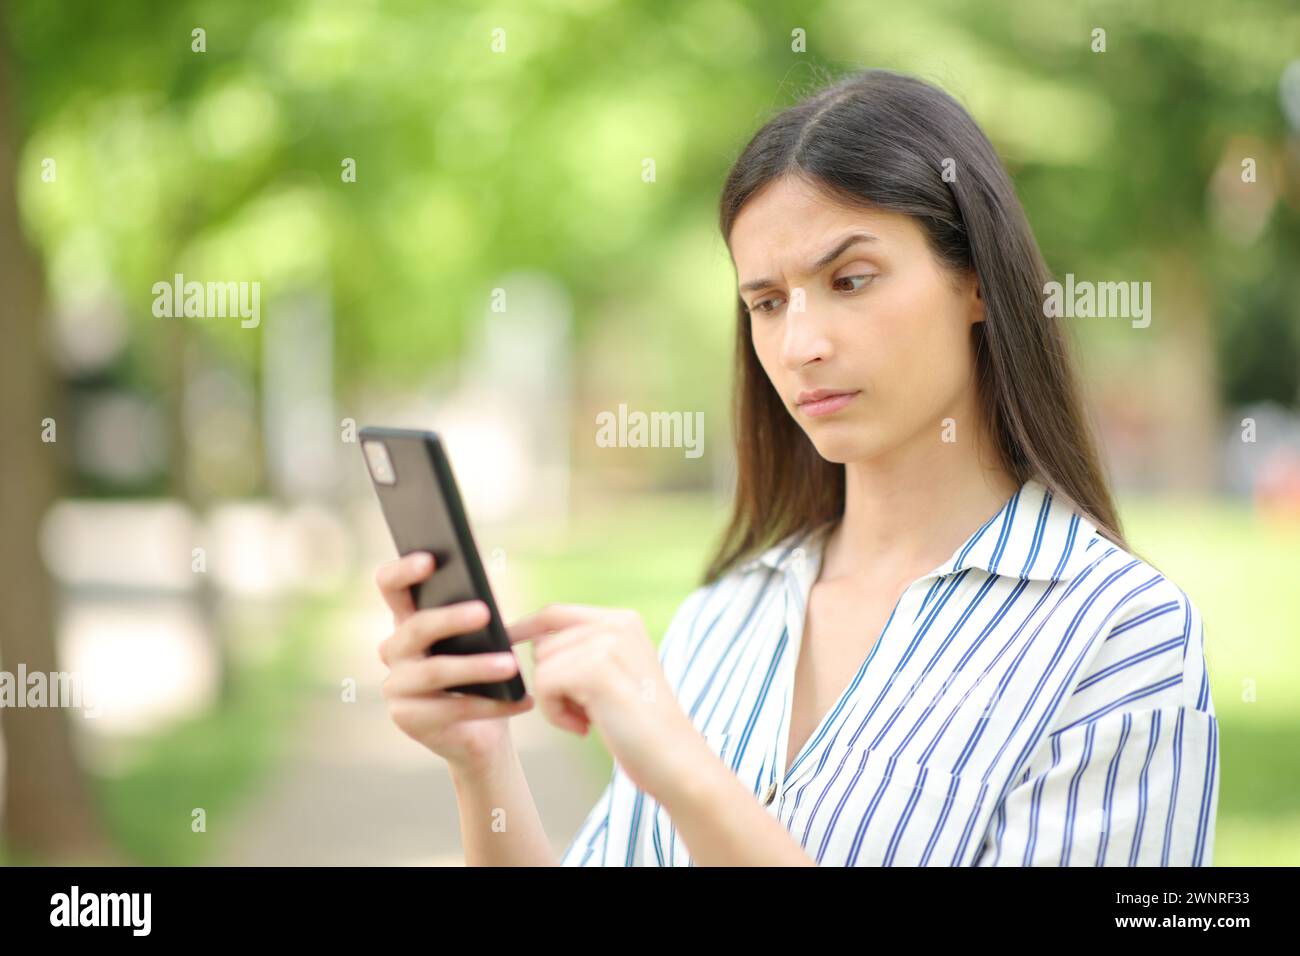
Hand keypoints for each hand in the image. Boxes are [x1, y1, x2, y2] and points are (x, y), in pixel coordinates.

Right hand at [374, 552, 533, 770]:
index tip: (430, 559)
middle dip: (450, 618)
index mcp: (407, 621)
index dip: (403, 570)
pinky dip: (494, 705)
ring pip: (435, 671)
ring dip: (476, 667)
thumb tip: (490, 602)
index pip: (390, 586)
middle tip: (485, 612)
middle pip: (416, 627)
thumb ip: (478, 618)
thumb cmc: (481, 675)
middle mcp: (393, 651)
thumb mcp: (481, 641)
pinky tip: (524, 700)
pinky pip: (453, 709)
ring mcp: (395, 687)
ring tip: (511, 665)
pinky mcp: (407, 720)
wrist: (479, 732)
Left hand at [506, 604, 698, 796]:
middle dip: (553, 682)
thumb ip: (582, 652)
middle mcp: (616, 623)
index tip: (506, 641)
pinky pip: (544, 685)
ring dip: (556, 702)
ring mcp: (607, 643)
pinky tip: (586, 727)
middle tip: (587, 711)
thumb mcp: (614, 675)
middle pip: (543, 645)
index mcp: (623, 620)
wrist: (675, 760)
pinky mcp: (595, 669)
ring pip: (541, 666)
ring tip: (590, 719)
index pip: (556, 613)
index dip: (526, 627)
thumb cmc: (641, 727)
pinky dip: (556, 715)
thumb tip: (530, 642)